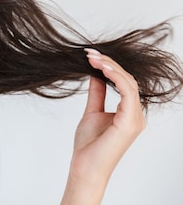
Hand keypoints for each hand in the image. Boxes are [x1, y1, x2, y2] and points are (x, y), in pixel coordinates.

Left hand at [61, 49, 145, 204]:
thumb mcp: (92, 111)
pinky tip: (102, 69)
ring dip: (110, 67)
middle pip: (127, 80)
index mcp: (128, 113)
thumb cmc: (88, 145)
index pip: (123, 82)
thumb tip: (95, 74)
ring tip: (93, 58)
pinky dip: (115, 78)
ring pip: (128, 83)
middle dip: (108, 63)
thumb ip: (97, 93)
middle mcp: (135, 115)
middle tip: (90, 53)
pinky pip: (128, 93)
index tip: (91, 56)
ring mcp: (135, 119)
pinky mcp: (130, 123)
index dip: (108, 67)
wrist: (85, 166)